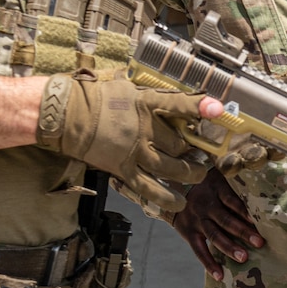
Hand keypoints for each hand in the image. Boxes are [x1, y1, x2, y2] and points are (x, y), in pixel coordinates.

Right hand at [36, 76, 220, 212]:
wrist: (67, 116)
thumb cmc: (96, 98)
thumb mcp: (126, 86)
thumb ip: (150, 93)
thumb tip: (170, 89)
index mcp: (145, 104)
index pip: (178, 104)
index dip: (200, 107)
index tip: (219, 110)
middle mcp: (143, 129)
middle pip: (179, 144)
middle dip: (195, 151)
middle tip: (203, 155)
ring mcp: (134, 151)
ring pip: (171, 169)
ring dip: (189, 174)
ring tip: (199, 175)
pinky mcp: (123, 169)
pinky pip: (149, 188)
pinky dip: (166, 197)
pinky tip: (180, 202)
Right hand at [173, 170, 265, 272]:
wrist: (173, 187)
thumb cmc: (206, 183)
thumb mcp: (219, 176)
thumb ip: (236, 185)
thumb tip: (263, 196)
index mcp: (215, 189)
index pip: (231, 200)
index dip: (244, 209)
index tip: (258, 219)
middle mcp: (206, 205)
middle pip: (225, 219)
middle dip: (243, 231)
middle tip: (260, 242)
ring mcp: (197, 220)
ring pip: (214, 235)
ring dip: (229, 247)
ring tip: (243, 258)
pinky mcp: (188, 232)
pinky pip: (198, 250)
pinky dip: (208, 263)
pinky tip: (219, 275)